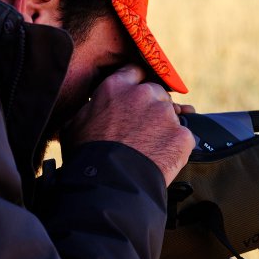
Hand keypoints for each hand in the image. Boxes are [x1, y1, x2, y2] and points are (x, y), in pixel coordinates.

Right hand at [60, 65, 194, 185]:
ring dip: (164, 127)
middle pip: (157, 92)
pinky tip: (162, 159)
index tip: (136, 96)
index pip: (134, 72)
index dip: (136, 84)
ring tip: (150, 149)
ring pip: (172, 115)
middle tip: (142, 129)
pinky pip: (184, 137)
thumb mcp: (75, 124)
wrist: (110, 185)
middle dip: (152, 107)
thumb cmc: (87, 157)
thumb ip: (90, 109)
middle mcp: (143, 94)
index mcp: (115, 87)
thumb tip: (90, 108)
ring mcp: (165, 113)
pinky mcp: (182, 134)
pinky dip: (176, 147)